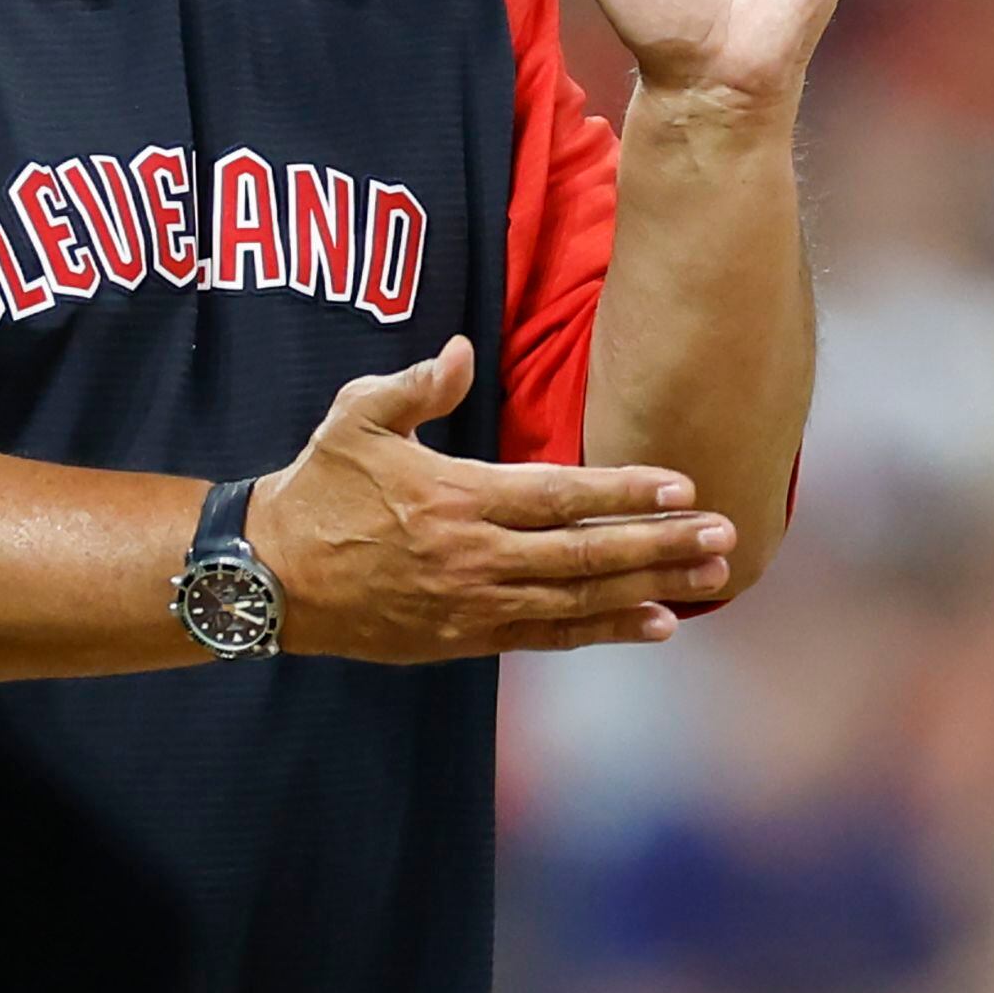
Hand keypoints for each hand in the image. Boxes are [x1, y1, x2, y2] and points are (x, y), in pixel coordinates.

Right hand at [244, 335, 735, 659]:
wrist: (268, 575)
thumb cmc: (316, 487)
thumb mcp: (355, 417)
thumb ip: (415, 384)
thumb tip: (462, 352)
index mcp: (456, 497)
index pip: (558, 496)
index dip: (623, 491)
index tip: (681, 486)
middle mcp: (475, 557)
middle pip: (586, 554)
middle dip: (661, 544)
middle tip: (724, 536)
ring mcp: (472, 605)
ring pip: (579, 602)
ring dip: (650, 590)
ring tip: (710, 579)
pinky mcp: (463, 640)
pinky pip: (548, 638)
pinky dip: (604, 632)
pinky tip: (654, 625)